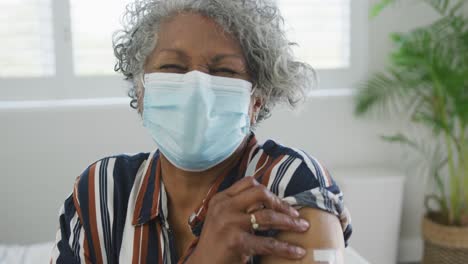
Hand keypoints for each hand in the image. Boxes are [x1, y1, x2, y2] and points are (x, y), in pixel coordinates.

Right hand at [187, 176, 309, 263]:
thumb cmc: (217, 243)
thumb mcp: (223, 218)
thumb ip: (239, 207)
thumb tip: (271, 203)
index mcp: (221, 198)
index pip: (249, 183)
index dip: (269, 192)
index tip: (280, 203)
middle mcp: (224, 207)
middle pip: (260, 193)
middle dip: (281, 203)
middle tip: (295, 214)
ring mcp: (229, 223)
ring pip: (267, 216)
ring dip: (289, 222)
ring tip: (303, 227)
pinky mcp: (236, 241)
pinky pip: (268, 243)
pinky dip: (286, 248)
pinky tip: (297, 251)